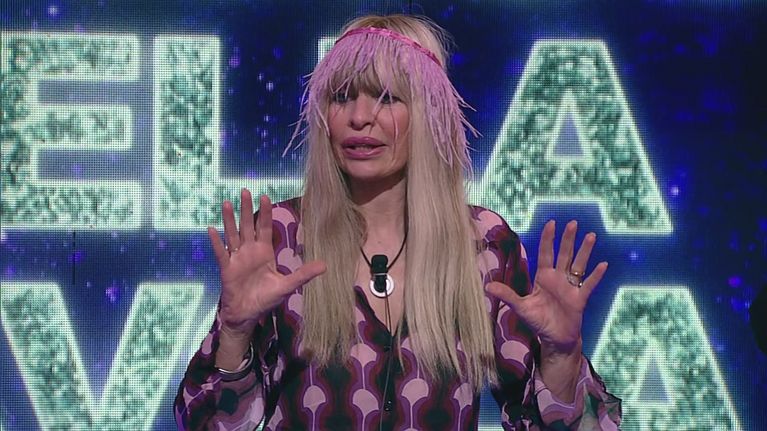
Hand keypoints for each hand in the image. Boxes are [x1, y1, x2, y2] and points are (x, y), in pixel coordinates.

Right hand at [209, 189, 325, 339]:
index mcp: (264, 252)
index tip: (265, 197)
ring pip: (232, 234)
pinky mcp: (226, 268)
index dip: (264, 212)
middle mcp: (249, 251)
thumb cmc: (266, 299)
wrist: (247, 314)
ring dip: (229, 219)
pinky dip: (217, 242)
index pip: (264, 227)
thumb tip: (325, 266)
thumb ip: (303, 274)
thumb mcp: (287, 285)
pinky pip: (221, 252)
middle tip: (245, 190)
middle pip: (247, 225)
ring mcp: (236, 258)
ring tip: (227, 203)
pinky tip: (212, 229)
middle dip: (246, 208)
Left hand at [486, 220, 606, 355]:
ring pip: (578, 265)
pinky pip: (589, 285)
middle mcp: (558, 279)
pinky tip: (603, 264)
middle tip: (572, 222)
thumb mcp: (521, 307)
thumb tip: (487, 286)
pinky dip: (596, 276)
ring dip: (584, 251)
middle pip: (564, 254)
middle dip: (568, 239)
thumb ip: (507, 295)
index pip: (545, 254)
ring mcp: (570, 288)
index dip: (548, 239)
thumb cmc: (538, 321)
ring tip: (591, 236)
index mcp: (543, 278)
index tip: (551, 223)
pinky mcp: (580, 299)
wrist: (554, 339)